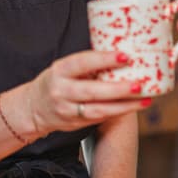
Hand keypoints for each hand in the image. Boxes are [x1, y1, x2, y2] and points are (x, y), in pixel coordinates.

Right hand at [28, 50, 147, 134]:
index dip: (104, 59)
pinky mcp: (75, 124)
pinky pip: (99, 118)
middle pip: (92, 92)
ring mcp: (67, 110)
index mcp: (60, 71)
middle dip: (118, 89)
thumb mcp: (65, 67)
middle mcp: (62, 91)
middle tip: (139, 85)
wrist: (33, 107)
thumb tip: (122, 53)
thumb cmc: (57, 81)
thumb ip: (87, 64)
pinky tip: (133, 107)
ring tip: (144, 100)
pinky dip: (118, 112)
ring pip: (98, 110)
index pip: (82, 62)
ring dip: (124, 106)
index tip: (125, 56)